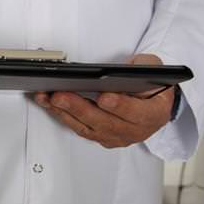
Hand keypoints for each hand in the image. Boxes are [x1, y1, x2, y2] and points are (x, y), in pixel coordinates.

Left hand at [34, 54, 174, 148]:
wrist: (154, 103)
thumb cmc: (153, 85)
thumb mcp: (155, 69)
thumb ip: (144, 67)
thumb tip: (124, 69)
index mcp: (154, 114)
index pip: (137, 113)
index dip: (120, 106)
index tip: (104, 97)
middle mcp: (135, 130)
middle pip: (104, 123)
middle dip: (79, 108)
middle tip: (60, 96)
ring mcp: (117, 136)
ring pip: (88, 128)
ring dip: (64, 113)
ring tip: (47, 98)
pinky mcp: (101, 137)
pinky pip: (80, 129)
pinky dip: (63, 116)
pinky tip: (49, 104)